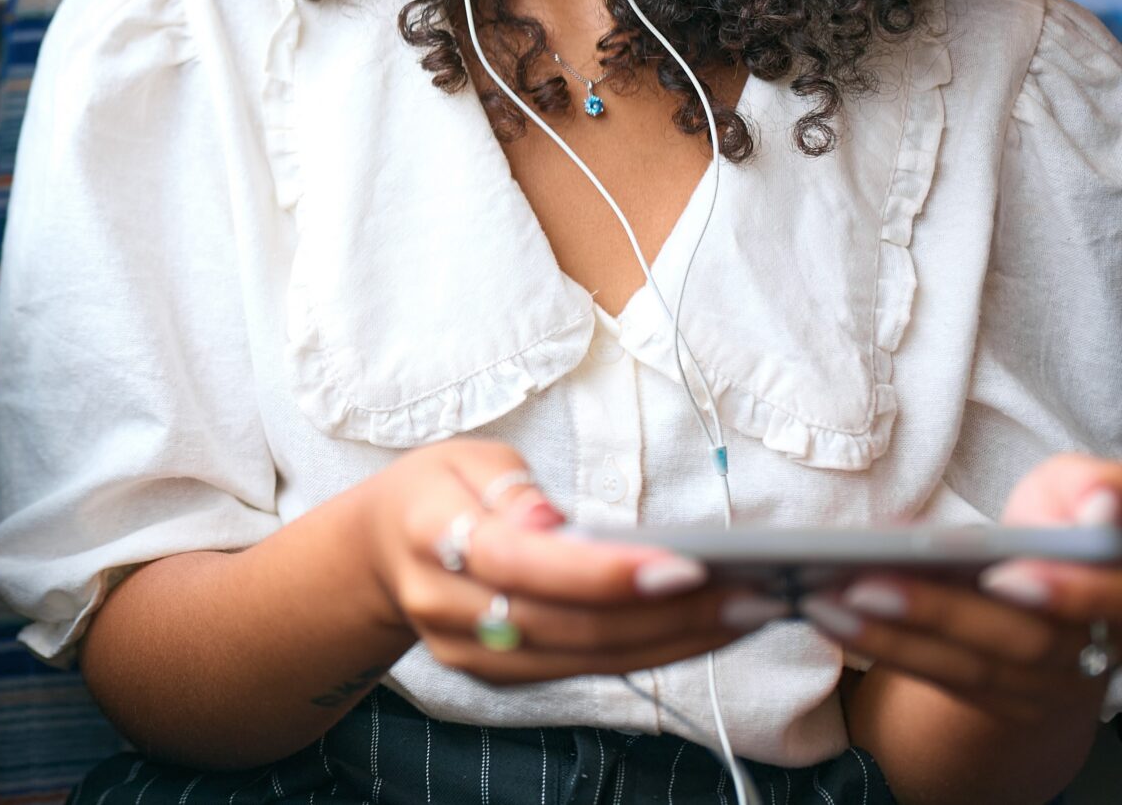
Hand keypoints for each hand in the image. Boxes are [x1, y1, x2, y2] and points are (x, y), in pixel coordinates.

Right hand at [365, 439, 777, 684]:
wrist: (382, 555)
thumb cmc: (436, 492)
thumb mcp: (461, 457)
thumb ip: (508, 488)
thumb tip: (553, 528)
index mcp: (432, 534)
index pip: (523, 564)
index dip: (603, 573)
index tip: (685, 564)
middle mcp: (449, 607)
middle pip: (569, 624)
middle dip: (668, 614)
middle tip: (753, 592)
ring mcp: (474, 654)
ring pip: (589, 657)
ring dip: (678, 640)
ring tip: (752, 610)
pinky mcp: (504, 677)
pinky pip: (591, 669)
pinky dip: (657, 651)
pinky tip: (709, 627)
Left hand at [803, 454, 1120, 724]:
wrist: (1065, 592)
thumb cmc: (1064, 519)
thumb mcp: (1078, 489)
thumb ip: (1089, 486)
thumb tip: (1098, 505)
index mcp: (1120, 591)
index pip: (1111, 598)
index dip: (1066, 593)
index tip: (1003, 577)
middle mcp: (1098, 649)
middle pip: (1024, 641)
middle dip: (941, 613)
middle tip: (866, 585)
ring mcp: (1052, 684)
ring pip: (974, 668)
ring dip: (893, 638)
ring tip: (825, 601)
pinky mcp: (1007, 703)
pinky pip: (944, 682)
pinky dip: (886, 649)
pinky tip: (830, 617)